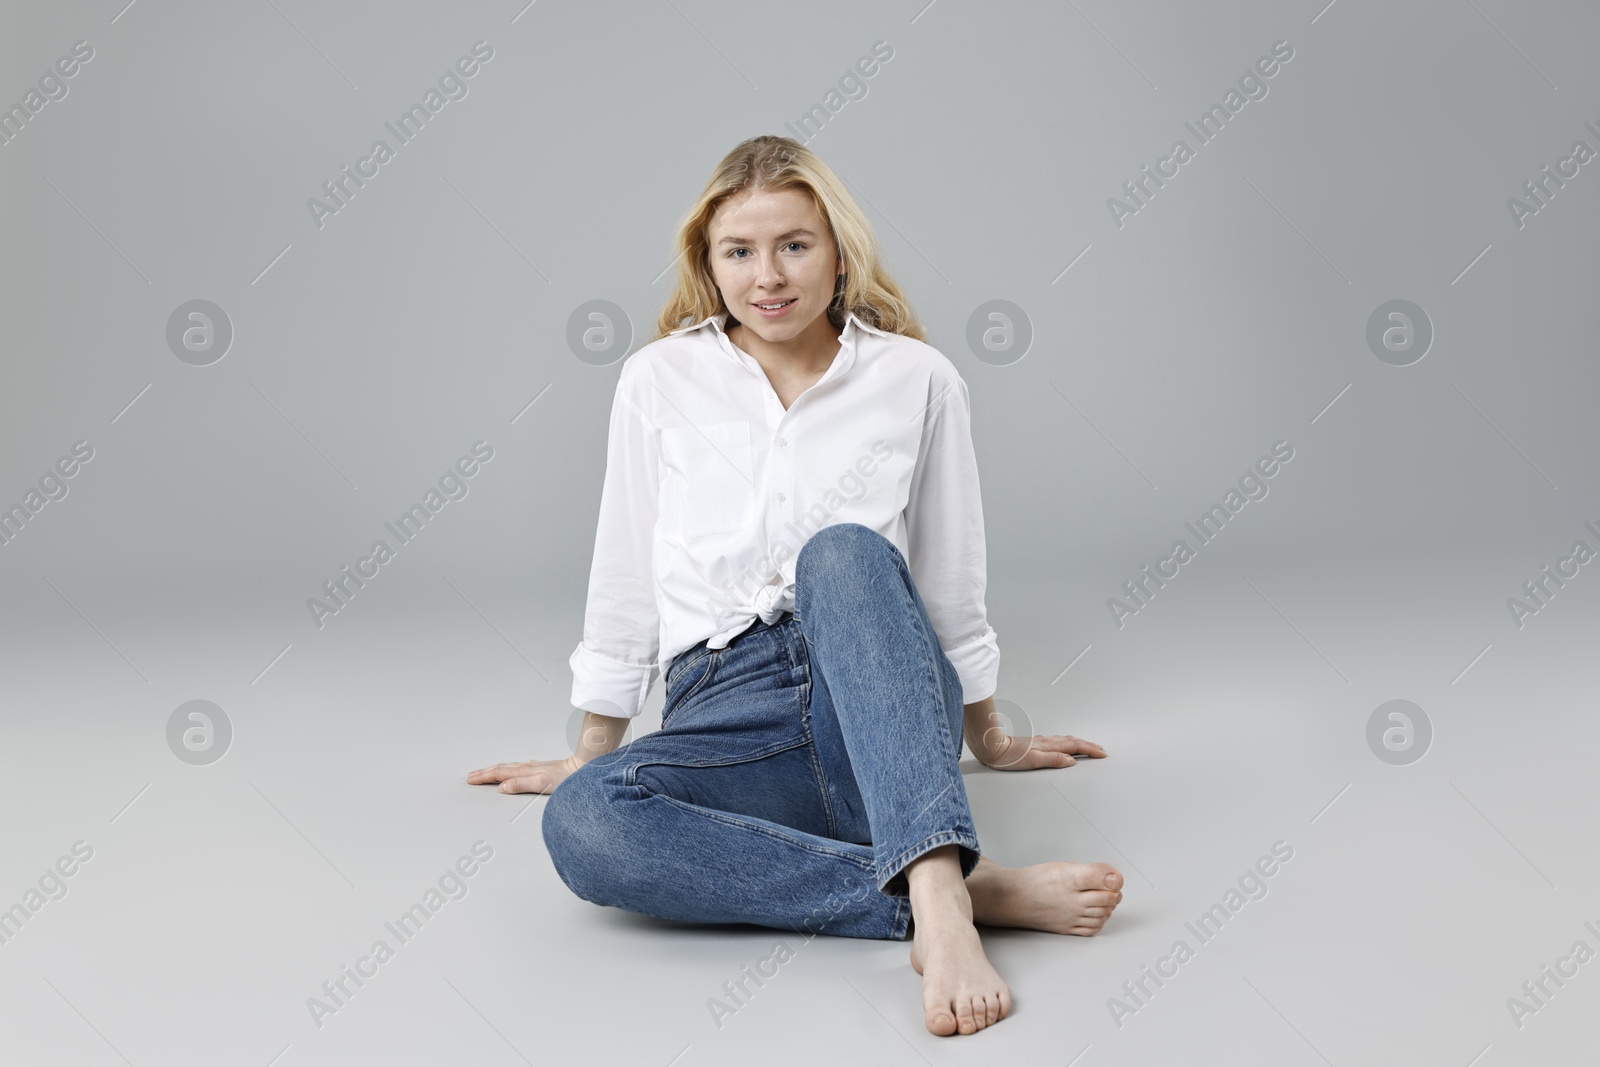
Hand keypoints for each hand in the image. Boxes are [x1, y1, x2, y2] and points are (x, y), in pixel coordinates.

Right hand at [467, 755, 580, 794]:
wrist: (583, 767)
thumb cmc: (565, 778)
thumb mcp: (541, 784)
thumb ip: (521, 784)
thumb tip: (501, 787)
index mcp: (524, 771)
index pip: (499, 773)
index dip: (484, 777)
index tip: (470, 779)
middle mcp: (528, 767)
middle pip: (501, 768)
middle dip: (485, 772)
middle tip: (470, 776)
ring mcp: (535, 767)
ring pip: (509, 767)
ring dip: (495, 770)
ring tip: (485, 772)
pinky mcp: (542, 769)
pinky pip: (518, 768)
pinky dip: (509, 769)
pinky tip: (513, 770)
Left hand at [981, 733, 1105, 770]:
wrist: (993, 748)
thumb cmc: (1009, 757)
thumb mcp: (1033, 761)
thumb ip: (1053, 760)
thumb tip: (1071, 761)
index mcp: (1049, 746)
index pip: (1075, 746)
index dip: (1090, 750)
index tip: (1102, 754)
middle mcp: (1047, 742)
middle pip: (1074, 741)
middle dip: (1089, 746)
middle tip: (1101, 750)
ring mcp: (1042, 742)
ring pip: (1067, 741)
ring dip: (1080, 744)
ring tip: (1089, 748)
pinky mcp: (1036, 744)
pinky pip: (1059, 742)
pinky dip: (1069, 744)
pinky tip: (1067, 747)